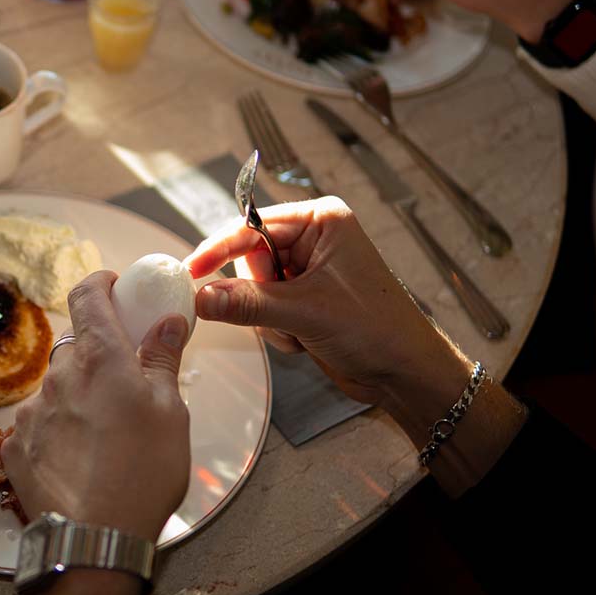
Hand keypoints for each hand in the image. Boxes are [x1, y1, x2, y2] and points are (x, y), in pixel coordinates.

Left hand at [2, 272, 190, 543]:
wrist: (95, 538)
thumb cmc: (143, 473)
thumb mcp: (171, 412)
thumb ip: (163, 359)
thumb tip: (168, 322)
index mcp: (100, 358)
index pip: (86, 295)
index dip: (99, 284)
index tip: (113, 287)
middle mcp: (58, 377)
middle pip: (73, 345)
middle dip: (97, 352)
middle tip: (123, 377)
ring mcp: (31, 411)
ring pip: (55, 386)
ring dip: (77, 395)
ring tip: (105, 432)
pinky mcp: (15, 445)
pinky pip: (38, 422)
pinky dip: (57, 428)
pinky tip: (79, 455)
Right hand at [185, 198, 470, 419]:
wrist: (404, 372)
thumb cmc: (377, 329)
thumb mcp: (306, 312)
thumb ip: (248, 303)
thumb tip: (200, 297)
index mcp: (321, 222)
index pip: (253, 226)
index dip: (220, 249)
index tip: (191, 270)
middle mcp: (314, 240)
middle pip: (249, 257)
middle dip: (258, 293)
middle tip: (279, 314)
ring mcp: (308, 270)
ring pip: (253, 288)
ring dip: (268, 317)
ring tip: (301, 330)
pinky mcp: (303, 298)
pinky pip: (263, 308)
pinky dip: (276, 328)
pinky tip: (304, 338)